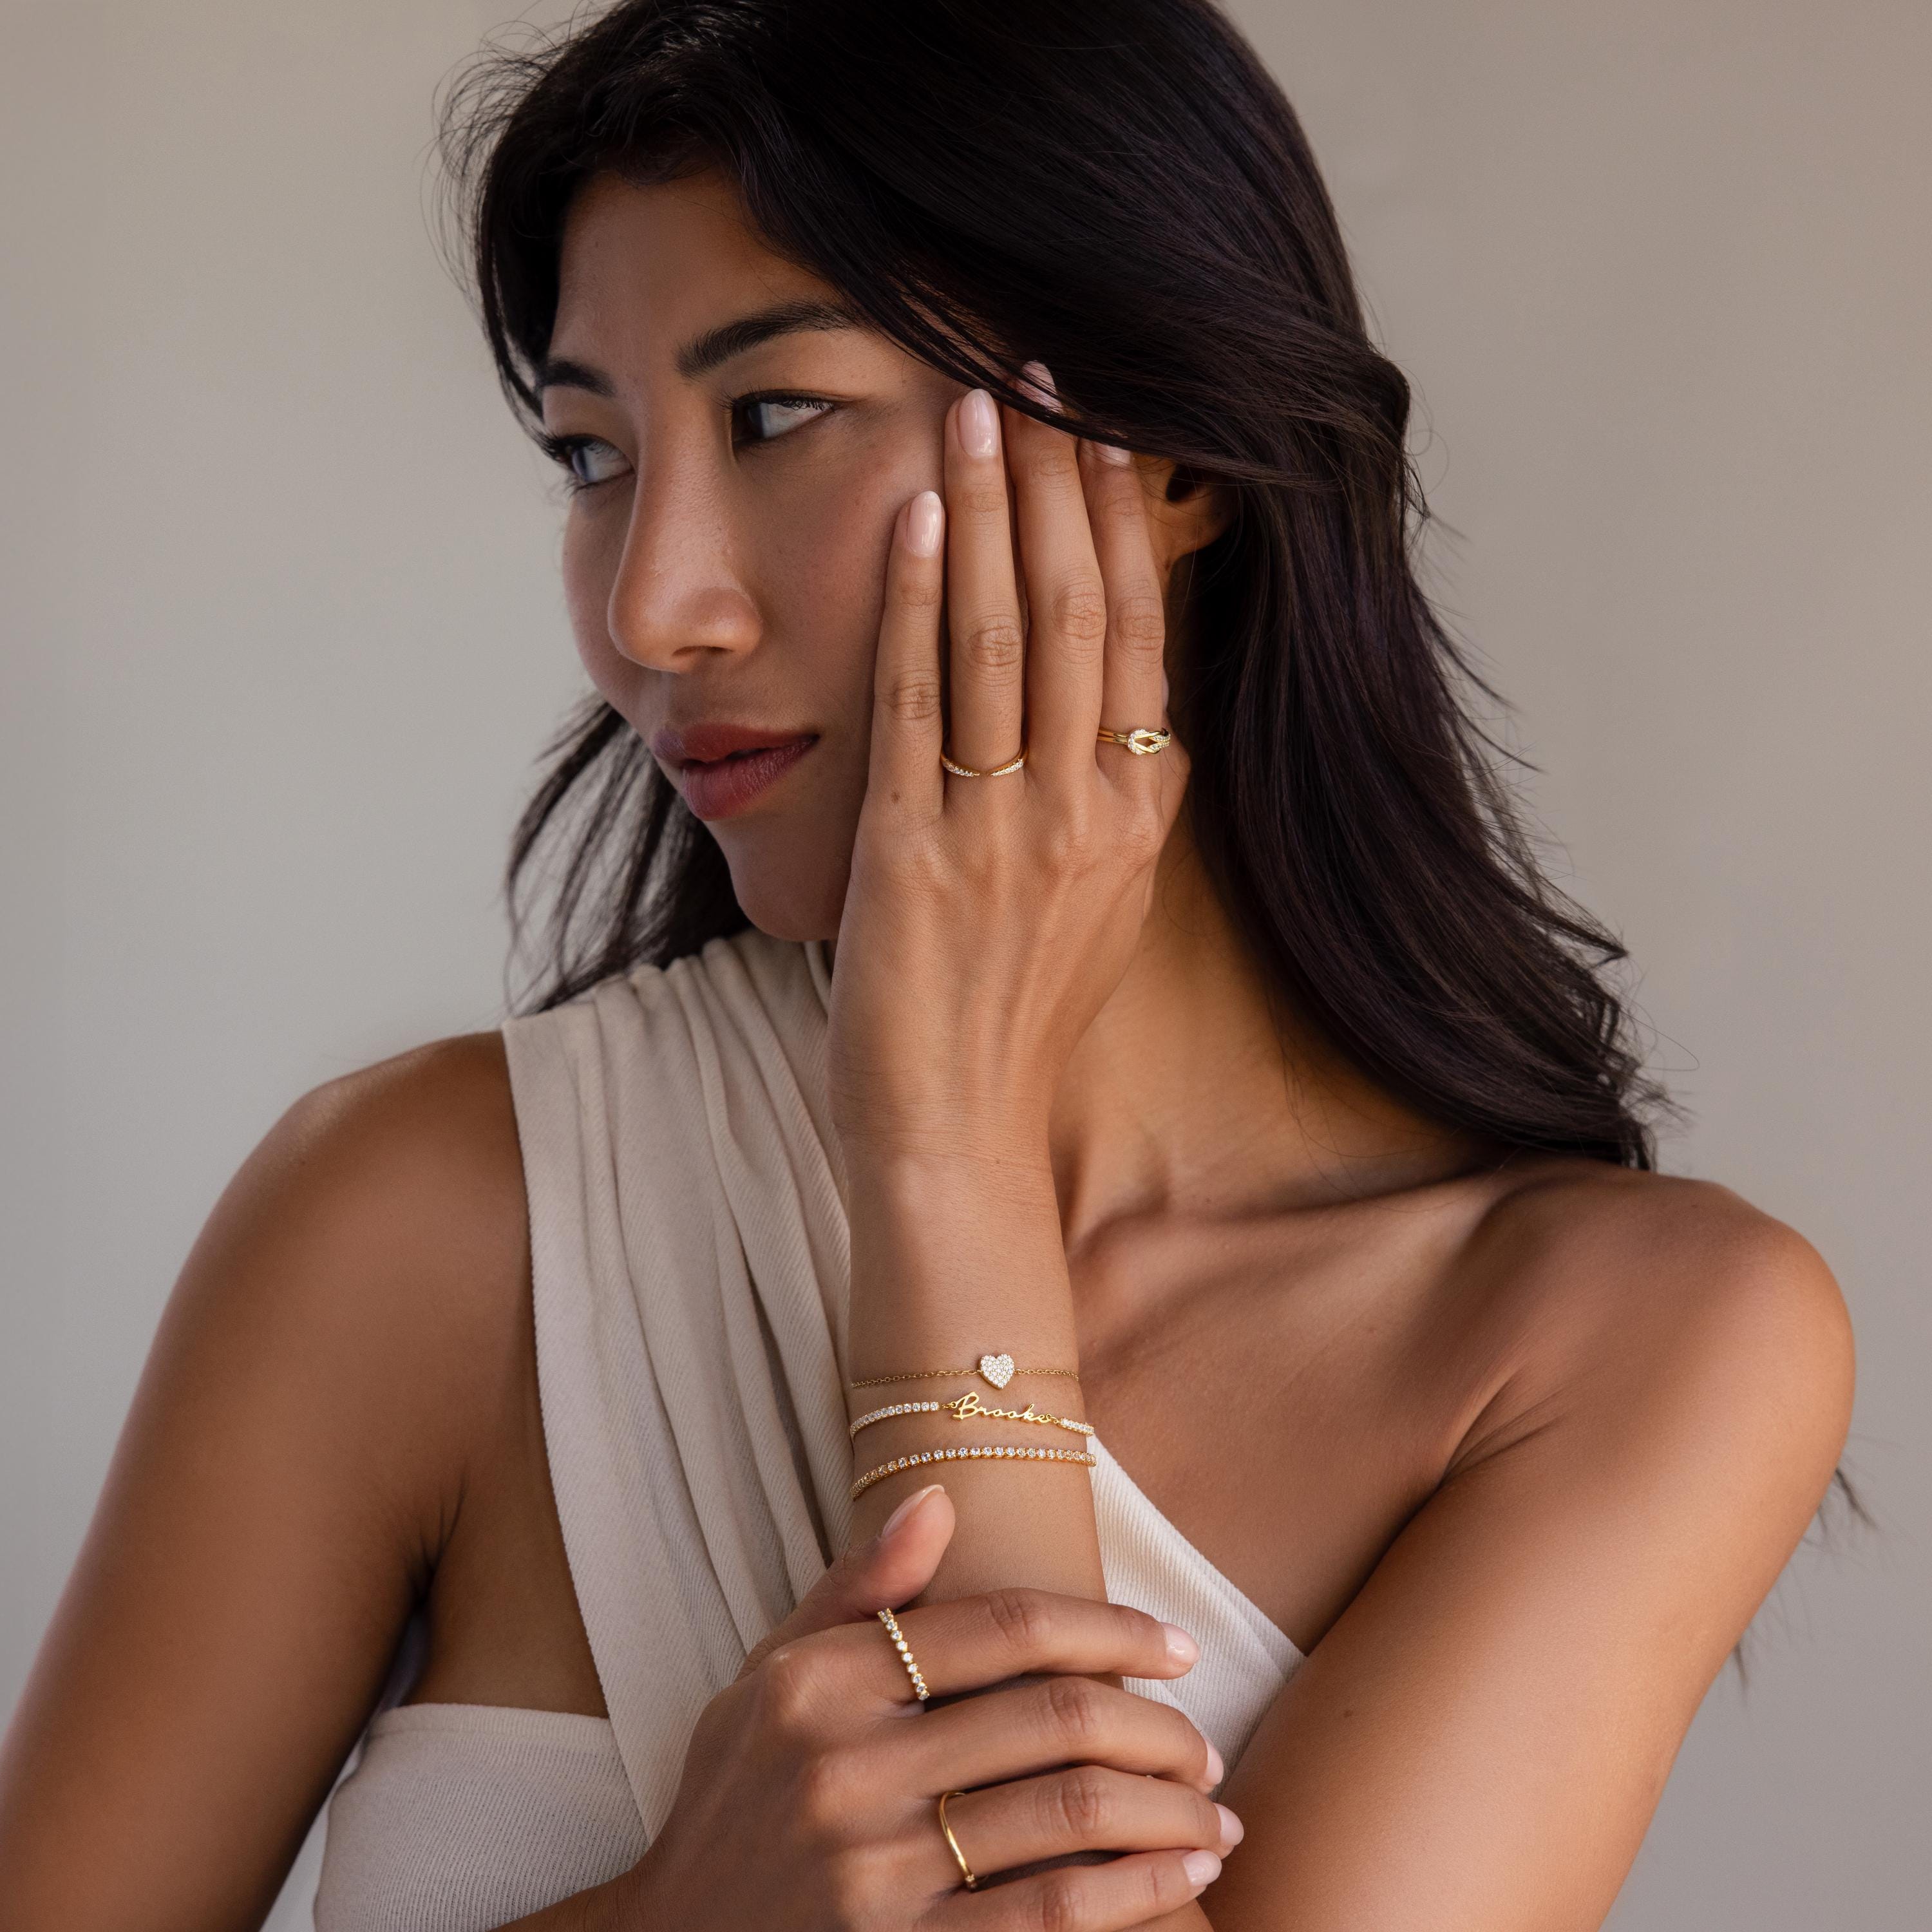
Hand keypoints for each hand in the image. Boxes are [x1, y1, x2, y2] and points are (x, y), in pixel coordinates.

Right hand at [608, 1485, 1235, 1929]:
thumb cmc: (737, 1801)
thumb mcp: (768, 1682)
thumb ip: (854, 1591)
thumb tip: (937, 1496)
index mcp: (819, 1682)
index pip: (1004, 1625)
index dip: (1110, 1628)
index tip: (1177, 1648)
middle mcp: (844, 1766)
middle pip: (1053, 1715)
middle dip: (1158, 1729)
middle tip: (1206, 1747)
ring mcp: (872, 1870)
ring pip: (1068, 1813)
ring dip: (1167, 1812)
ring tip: (1214, 1817)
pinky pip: (1051, 1916)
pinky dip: (1137, 1894)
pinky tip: (1180, 1880)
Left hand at [827, 370, 1188, 1157]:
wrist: (957, 1134)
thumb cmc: (1017, 1019)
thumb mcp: (1100, 906)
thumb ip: (1114, 803)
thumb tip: (1128, 717)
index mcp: (1139, 816)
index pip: (1141, 634)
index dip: (1123, 521)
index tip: (1106, 424)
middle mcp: (1087, 812)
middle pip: (1081, 610)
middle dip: (1059, 480)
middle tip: (1036, 369)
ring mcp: (1003, 833)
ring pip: (1006, 638)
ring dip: (991, 512)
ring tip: (975, 406)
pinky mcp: (912, 856)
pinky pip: (917, 704)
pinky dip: (916, 605)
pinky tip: (914, 520)